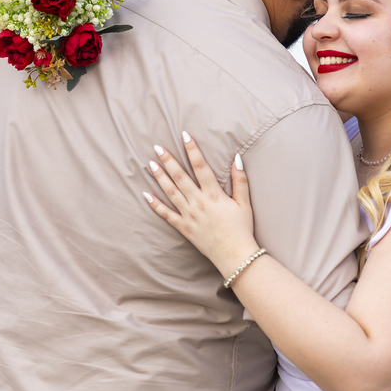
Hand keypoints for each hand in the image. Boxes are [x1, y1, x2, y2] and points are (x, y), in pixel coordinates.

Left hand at [143, 132, 258, 272]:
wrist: (235, 255)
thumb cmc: (242, 229)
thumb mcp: (244, 203)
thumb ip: (240, 180)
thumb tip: (236, 158)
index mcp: (214, 194)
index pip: (201, 166)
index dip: (192, 149)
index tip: (184, 135)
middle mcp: (198, 202)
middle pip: (180, 176)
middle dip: (168, 160)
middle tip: (157, 147)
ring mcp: (189, 215)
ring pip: (171, 192)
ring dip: (160, 177)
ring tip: (151, 164)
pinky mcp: (184, 228)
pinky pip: (167, 215)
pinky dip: (156, 205)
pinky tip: (146, 195)